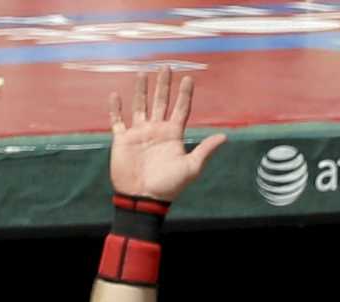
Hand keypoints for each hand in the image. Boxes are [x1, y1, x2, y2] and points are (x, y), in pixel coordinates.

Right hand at [109, 67, 226, 202]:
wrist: (144, 198)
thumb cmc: (169, 186)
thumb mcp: (191, 167)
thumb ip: (205, 150)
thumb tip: (224, 136)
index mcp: (173, 135)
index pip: (180, 109)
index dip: (184, 94)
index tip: (188, 78)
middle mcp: (157, 130)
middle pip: (161, 102)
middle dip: (164, 84)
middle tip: (166, 66)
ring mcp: (139, 134)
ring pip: (140, 105)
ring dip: (141, 90)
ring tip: (143, 73)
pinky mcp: (122, 140)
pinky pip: (117, 120)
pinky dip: (115, 108)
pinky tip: (115, 95)